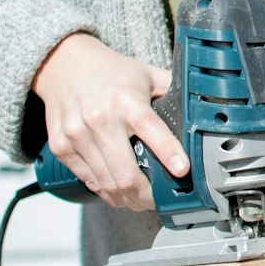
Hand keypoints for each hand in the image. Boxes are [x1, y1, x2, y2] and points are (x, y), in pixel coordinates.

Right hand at [31, 32, 186, 210]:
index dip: (168, 152)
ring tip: (139, 200)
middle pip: (125, 173)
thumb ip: (173, 93)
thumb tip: (203, 111)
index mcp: (126, 100)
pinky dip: (105, 191)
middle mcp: (100, 118)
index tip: (183, 170)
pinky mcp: (61, 146)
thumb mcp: (147, 75)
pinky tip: (116, 190)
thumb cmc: (111, 73)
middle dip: (146, 196)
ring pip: (106, 184)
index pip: (150, 128)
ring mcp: (77, 135)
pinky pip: (88, 180)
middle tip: (157, 201)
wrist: (64, 64)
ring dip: (126, 199)